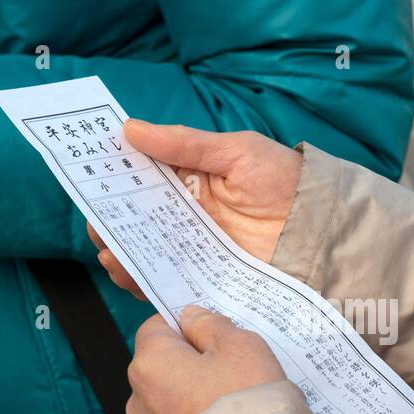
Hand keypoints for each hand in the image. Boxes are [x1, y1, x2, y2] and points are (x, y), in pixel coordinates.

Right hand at [88, 120, 301, 298]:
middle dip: (112, 224)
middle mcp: (186, 217)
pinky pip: (170, 283)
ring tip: (110, 254)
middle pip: (137, 221)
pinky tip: (131, 277)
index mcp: (189, 181)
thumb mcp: (236, 152)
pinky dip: (146, 283)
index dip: (113, 179)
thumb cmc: (284, 179)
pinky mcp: (207, 279)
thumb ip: (185, 145)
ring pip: (147, 254)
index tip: (90, 179)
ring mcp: (196, 250)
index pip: (141, 180)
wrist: (323, 226)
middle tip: (99, 227)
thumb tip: (131, 129)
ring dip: (122, 255)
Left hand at [127, 305, 284, 413]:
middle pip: (161, 363)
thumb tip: (191, 317)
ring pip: (169, 397)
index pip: (156, 326)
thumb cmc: (246, 398)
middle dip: (190, 362)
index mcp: (150, 361)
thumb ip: (210, 324)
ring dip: (191, 393)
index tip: (214, 335)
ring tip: (228, 401)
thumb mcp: (238, 345)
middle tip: (229, 368)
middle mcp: (139, 396)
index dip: (185, 326)